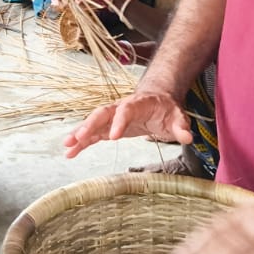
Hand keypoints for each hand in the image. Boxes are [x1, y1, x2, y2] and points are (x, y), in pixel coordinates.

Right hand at [63, 90, 189, 158]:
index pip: (126, 110)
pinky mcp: (109, 127)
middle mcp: (121, 108)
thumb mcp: (178, 117)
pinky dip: (81, 142)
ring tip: (67, 146)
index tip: (113, 137)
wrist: (158, 101)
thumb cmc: (167, 110)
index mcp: (138, 104)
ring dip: (80, 133)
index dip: (119, 121)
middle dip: (90, 124)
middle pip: (102, 113)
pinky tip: (71, 152)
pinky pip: (93, 134)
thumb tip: (186, 137)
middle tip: (79, 137)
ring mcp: (113, 117)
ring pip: (93, 123)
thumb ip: (181, 126)